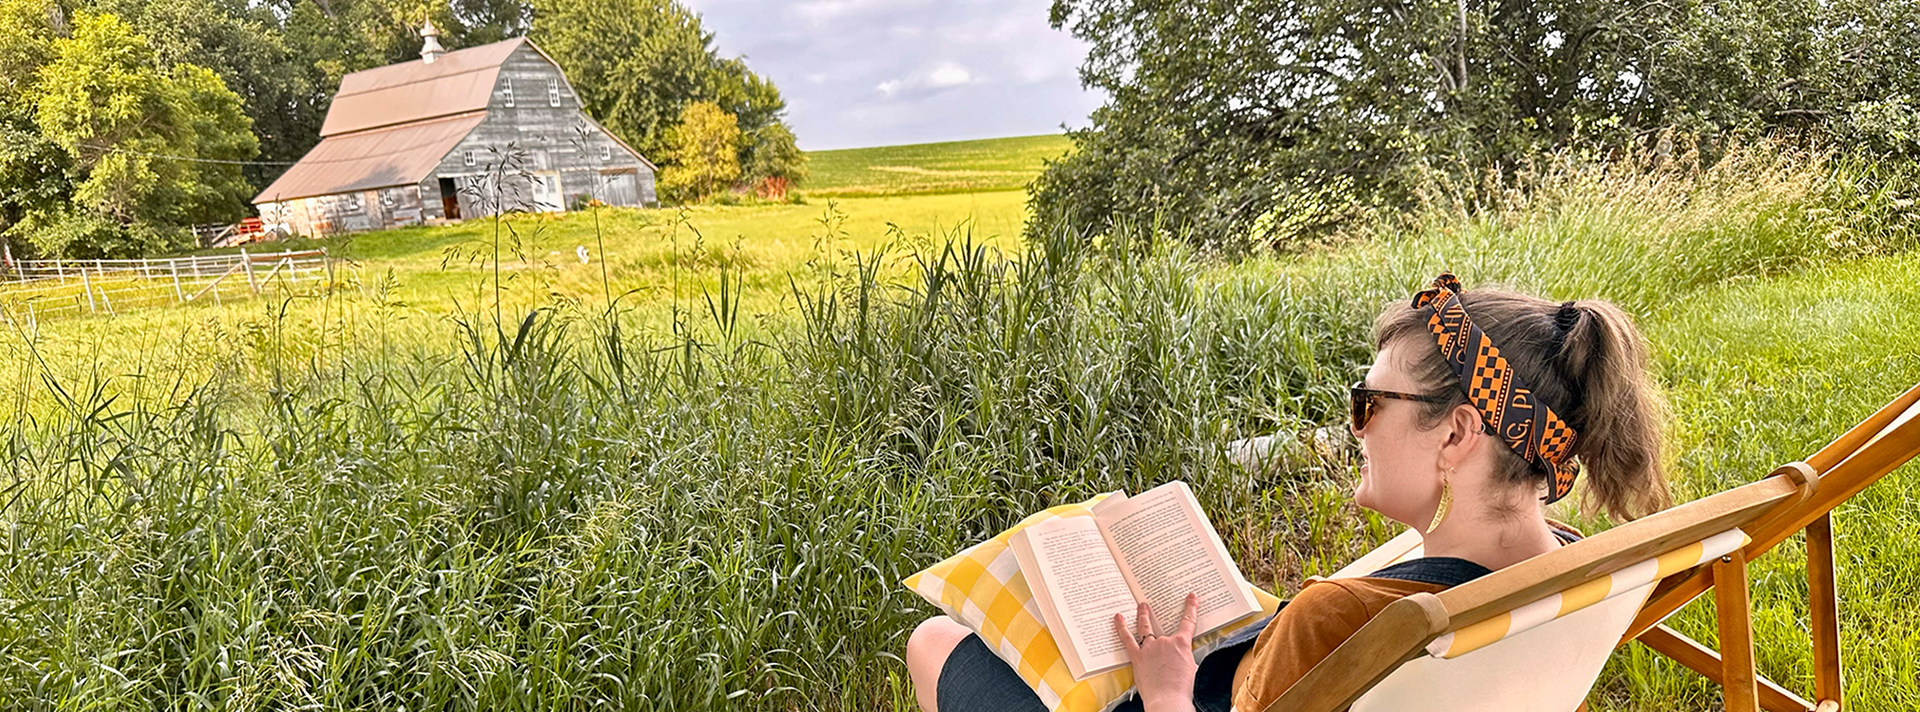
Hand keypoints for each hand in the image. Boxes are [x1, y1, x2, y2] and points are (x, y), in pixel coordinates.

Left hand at [1114, 593, 1199, 711]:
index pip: (1188, 621)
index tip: (1191, 597)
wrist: (1168, 700)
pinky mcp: (1137, 657)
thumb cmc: (1182, 690)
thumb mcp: (1192, 670)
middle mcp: (1165, 642)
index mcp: (1181, 644)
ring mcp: (1149, 648)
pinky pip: (1127, 639)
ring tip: (1141, 606)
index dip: (1191, 608)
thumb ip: (1186, 659)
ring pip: (1144, 627)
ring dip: (1142, 615)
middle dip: (1160, 614)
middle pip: (1162, 626)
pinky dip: (1121, 627)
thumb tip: (1182, 659)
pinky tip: (1117, 619)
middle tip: (1154, 605)